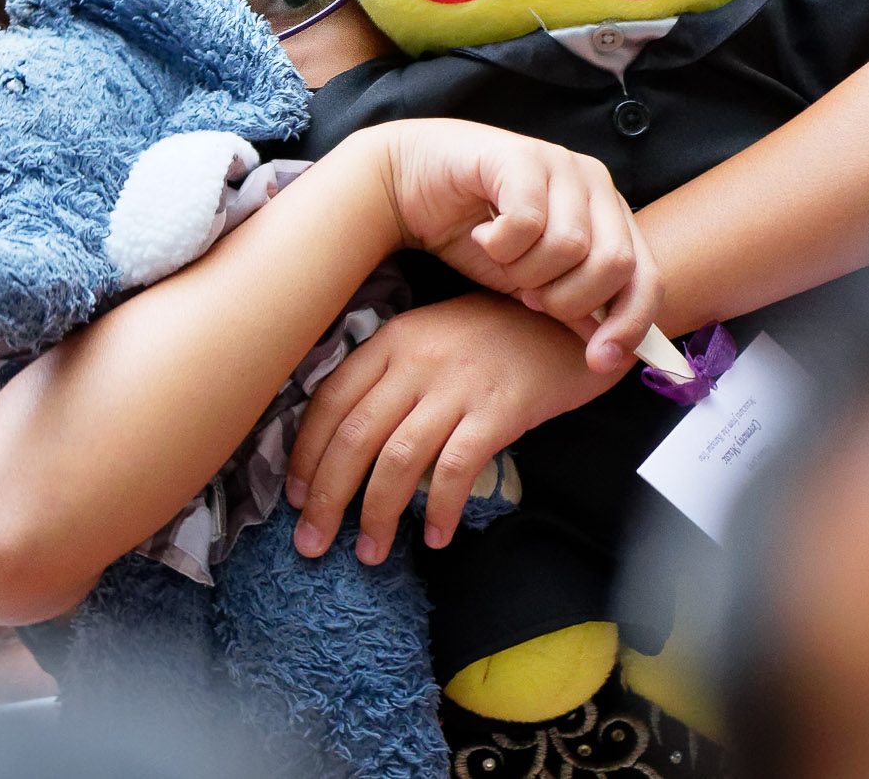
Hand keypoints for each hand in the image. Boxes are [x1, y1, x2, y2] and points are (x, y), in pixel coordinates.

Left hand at [284, 292, 622, 564]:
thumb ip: (393, 375)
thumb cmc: (499, 333)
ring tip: (371, 552)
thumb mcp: (434, 337)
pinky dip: (441, 509)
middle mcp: (417, 360)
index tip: (296, 498)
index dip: (306, 455)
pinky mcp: (499, 409)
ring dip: (376, 514)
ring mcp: (458, 384)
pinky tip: (437, 537)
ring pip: (397, 459)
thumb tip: (349, 441)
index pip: (329, 401)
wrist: (573, 315)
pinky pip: (456, 468)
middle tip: (313, 543)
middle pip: (353, 437)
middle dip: (326, 497)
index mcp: (393, 339)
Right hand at [367, 120, 662, 370]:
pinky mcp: (523, 156)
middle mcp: (596, 184)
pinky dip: (499, 244)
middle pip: (614, 265)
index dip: (630, 325)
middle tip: (525, 290)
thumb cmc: (477, 236)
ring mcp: (562, 164)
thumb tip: (616, 352)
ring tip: (502, 256)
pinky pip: (528, 223)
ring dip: (525, 270)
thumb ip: (576, 309)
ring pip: (570, 247)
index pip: (647, 278)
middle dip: (565, 297)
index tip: (598, 360)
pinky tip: (481, 233)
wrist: (410, 187)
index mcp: (609, 216)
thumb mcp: (533, 284)